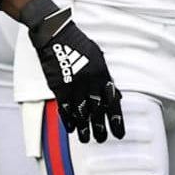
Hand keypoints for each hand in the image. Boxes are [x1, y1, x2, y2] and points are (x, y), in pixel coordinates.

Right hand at [20, 0, 123, 142]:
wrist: (55, 35)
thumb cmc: (78, 44)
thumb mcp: (99, 57)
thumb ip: (106, 77)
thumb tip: (115, 94)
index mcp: (102, 74)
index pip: (113, 102)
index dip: (116, 119)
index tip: (119, 132)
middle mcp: (89, 82)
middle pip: (97, 110)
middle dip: (100, 127)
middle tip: (102, 139)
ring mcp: (73, 85)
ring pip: (80, 111)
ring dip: (84, 127)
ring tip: (87, 139)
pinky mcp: (57, 86)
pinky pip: (64, 106)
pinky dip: (68, 119)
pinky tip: (71, 128)